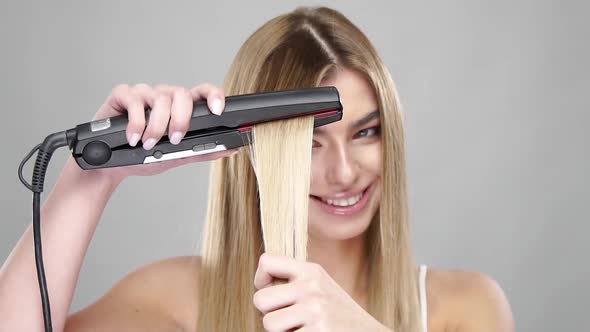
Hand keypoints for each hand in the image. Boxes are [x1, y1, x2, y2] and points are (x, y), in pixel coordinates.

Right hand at [86, 83, 237, 182]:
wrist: (112, 166)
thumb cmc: (145, 156)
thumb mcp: (178, 155)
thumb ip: (204, 151)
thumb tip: (232, 148)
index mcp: (181, 107)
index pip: (203, 92)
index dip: (213, 96)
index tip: (218, 110)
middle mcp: (164, 96)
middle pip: (181, 93)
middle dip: (181, 119)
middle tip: (174, 139)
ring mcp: (144, 93)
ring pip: (160, 98)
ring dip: (157, 126)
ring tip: (149, 143)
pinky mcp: (123, 94)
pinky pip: (135, 101)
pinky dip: (136, 123)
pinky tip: (133, 138)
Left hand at [253, 253, 390, 331]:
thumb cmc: (338, 317)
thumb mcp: (321, 288)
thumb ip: (295, 282)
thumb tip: (261, 284)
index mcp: (311, 271)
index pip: (267, 261)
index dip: (262, 280)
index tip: (271, 292)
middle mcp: (312, 286)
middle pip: (260, 299)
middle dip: (270, 314)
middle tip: (291, 320)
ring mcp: (315, 310)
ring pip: (269, 323)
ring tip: (304, 329)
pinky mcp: (318, 331)